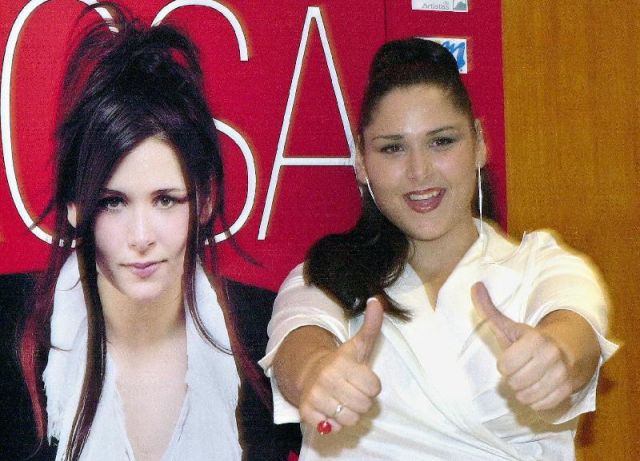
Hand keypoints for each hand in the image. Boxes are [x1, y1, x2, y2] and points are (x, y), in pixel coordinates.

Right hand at [298, 298, 383, 432]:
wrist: (309, 372)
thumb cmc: (341, 362)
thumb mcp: (358, 344)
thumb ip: (371, 325)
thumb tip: (377, 301)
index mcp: (342, 362)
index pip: (374, 388)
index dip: (371, 385)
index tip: (360, 378)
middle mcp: (327, 378)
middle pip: (364, 406)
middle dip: (361, 400)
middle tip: (351, 390)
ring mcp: (315, 395)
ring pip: (350, 419)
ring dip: (349, 413)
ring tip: (341, 400)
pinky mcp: (307, 412)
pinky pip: (332, 428)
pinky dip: (333, 423)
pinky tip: (329, 409)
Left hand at [471, 282, 572, 410]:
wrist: (569, 349)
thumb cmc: (530, 340)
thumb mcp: (508, 325)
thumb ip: (488, 309)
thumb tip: (474, 285)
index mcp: (535, 339)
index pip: (505, 366)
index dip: (505, 364)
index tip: (513, 356)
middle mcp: (551, 356)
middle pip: (514, 382)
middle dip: (513, 377)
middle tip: (522, 367)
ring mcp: (561, 374)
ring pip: (526, 396)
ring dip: (523, 390)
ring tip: (530, 376)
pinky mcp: (567, 390)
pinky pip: (540, 405)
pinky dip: (536, 400)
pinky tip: (539, 386)